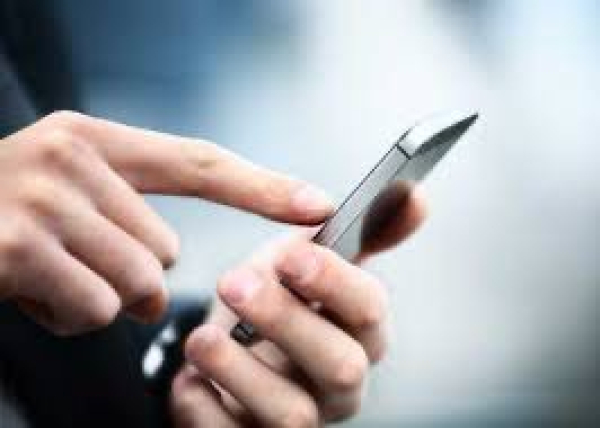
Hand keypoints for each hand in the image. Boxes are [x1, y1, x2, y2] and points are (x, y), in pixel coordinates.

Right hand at [0, 111, 332, 334]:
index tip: (316, 203)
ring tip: (48, 276)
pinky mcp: (21, 247)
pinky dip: (68, 317)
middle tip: (74, 261)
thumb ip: (128, 221)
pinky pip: (95, 309)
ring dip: (99, 298)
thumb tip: (167, 278)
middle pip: (164, 249)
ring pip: (135, 284)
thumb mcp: (65, 197)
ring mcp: (44, 199)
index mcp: (94, 142)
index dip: (263, 187)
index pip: (199, 163)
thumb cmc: (0, 218)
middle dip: (130, 274)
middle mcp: (72, 159)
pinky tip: (28, 292)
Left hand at [171, 188, 425, 426]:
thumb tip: (412, 194)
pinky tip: (189, 380)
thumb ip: (356, 231)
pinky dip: (205, 409)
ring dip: (241, 370)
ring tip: (203, 339)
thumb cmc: (277, 300)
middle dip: (287, 320)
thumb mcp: (308, 257)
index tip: (292, 255)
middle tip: (235, 283)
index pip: (371, 311)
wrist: (232, 346)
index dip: (335, 283)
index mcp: (358, 332)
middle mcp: (339, 383)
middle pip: (341, 366)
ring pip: (293, 415)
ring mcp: (301, 417)